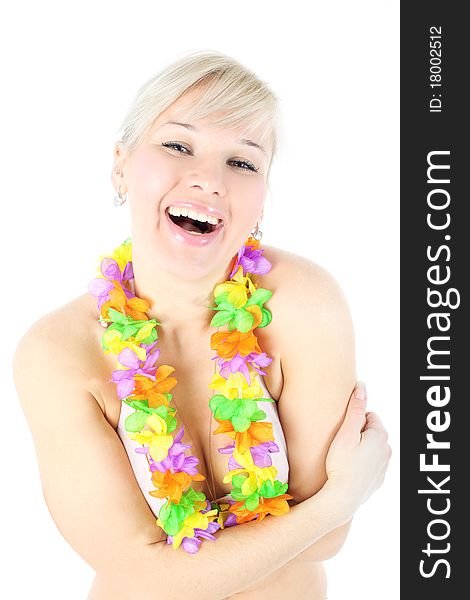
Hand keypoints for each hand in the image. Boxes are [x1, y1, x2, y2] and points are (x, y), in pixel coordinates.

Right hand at [322, 381, 391, 523]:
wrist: (342, 499)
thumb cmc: (341, 464)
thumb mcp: (346, 433)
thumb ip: (355, 408)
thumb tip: (362, 386)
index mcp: (381, 436)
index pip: (370, 416)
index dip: (354, 421)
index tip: (343, 431)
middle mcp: (387, 451)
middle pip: (372, 432)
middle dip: (358, 434)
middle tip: (341, 443)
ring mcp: (384, 467)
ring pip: (371, 448)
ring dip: (360, 448)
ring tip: (344, 456)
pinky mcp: (378, 480)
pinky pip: (370, 464)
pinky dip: (362, 463)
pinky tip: (349, 469)